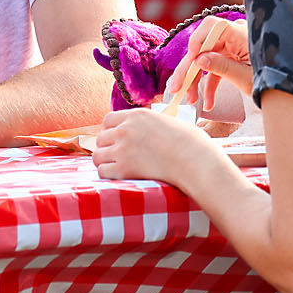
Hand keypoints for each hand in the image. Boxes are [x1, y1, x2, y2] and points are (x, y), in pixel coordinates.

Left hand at [91, 107, 219, 187]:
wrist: (196, 161)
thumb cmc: (191, 143)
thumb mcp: (169, 123)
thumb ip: (152, 125)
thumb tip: (150, 131)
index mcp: (137, 115)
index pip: (108, 120)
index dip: (111, 131)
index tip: (118, 140)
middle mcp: (125, 130)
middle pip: (100, 138)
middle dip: (108, 148)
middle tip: (119, 157)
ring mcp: (122, 149)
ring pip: (97, 156)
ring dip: (106, 162)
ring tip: (118, 168)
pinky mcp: (124, 169)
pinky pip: (102, 171)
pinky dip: (109, 175)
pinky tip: (120, 176)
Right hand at [165, 16, 252, 113]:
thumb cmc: (276, 79)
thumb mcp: (247, 78)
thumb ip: (223, 68)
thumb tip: (198, 60)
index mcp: (242, 34)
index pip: (213, 27)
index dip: (197, 41)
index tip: (190, 61)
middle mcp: (234, 37)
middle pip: (204, 47)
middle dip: (189, 69)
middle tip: (175, 89)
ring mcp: (233, 47)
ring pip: (206, 59)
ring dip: (196, 81)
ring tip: (190, 101)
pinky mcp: (233, 58)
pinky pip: (216, 68)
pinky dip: (211, 85)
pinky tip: (209, 104)